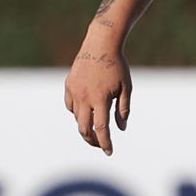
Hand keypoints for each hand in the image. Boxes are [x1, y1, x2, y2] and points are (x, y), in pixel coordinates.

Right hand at [64, 35, 132, 154]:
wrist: (101, 44)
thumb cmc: (117, 66)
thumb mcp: (126, 88)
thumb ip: (123, 109)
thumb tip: (121, 129)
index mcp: (100, 98)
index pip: (101, 128)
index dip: (105, 142)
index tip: (109, 152)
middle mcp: (85, 97)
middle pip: (84, 128)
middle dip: (92, 140)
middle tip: (101, 145)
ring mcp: (74, 91)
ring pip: (76, 118)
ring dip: (86, 126)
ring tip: (96, 127)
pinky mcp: (69, 85)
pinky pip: (70, 106)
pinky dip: (78, 113)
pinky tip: (86, 113)